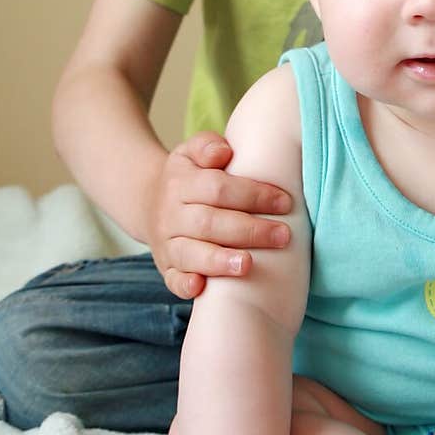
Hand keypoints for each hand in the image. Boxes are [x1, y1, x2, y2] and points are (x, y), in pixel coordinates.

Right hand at [144, 133, 291, 297]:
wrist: (149, 203)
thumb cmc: (188, 176)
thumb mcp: (191, 152)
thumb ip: (207, 145)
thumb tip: (223, 152)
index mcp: (181, 183)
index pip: (218, 188)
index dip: (253, 194)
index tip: (285, 201)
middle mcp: (171, 215)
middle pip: (209, 223)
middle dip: (249, 230)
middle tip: (283, 236)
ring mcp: (167, 243)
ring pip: (190, 254)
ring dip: (220, 260)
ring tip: (248, 264)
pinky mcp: (167, 268)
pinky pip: (172, 280)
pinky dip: (186, 286)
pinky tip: (202, 288)